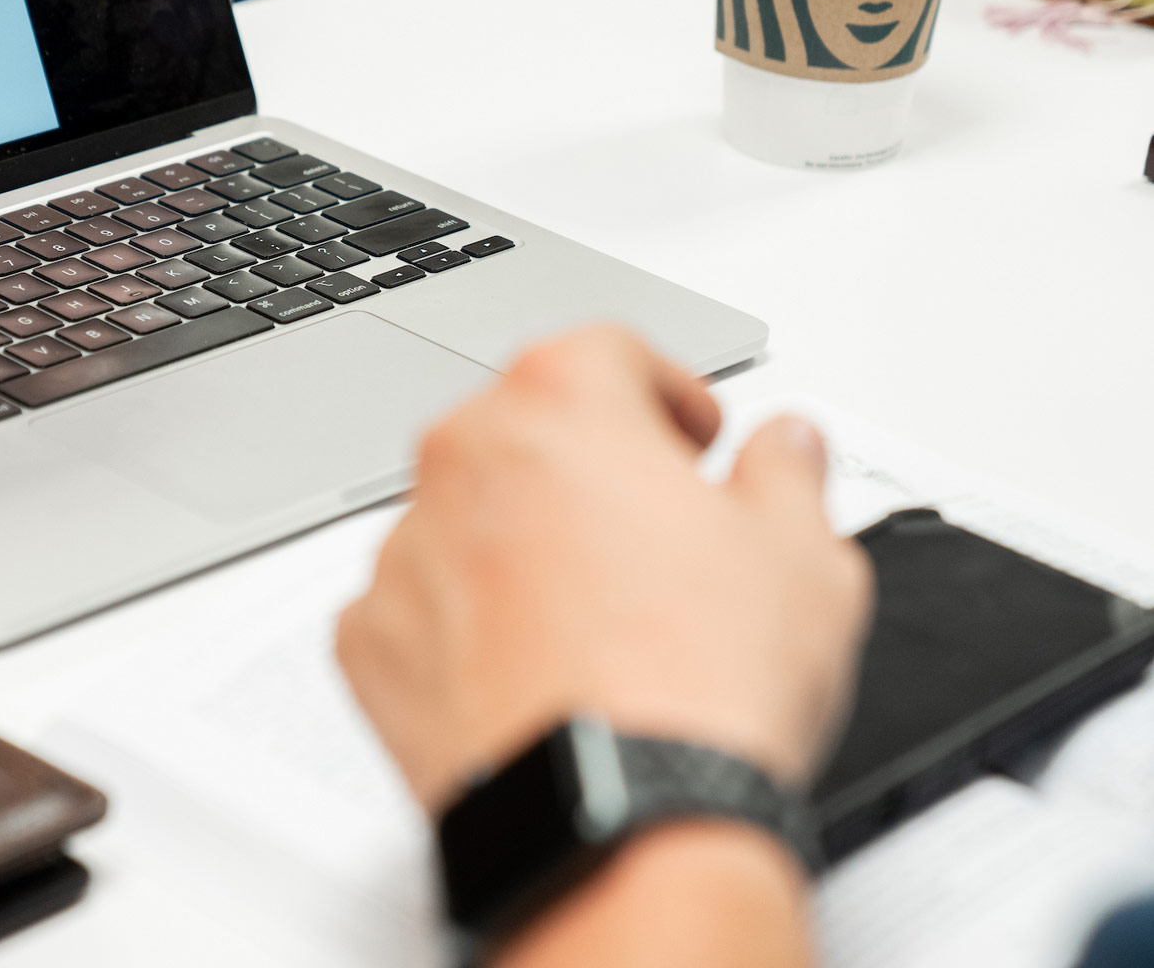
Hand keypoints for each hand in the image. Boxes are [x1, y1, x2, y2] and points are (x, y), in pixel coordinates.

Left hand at [336, 326, 870, 812]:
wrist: (615, 820)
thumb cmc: (700, 683)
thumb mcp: (803, 557)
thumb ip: (786, 475)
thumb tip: (785, 447)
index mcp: (558, 402)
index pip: (605, 350)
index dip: (664, 389)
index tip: (692, 435)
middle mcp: (460, 459)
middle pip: (521, 427)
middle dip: (585, 464)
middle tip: (650, 527)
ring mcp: (402, 551)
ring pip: (463, 519)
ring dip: (517, 545)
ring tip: (595, 620)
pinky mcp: (366, 642)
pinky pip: (415, 607)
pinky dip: (461, 626)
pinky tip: (530, 671)